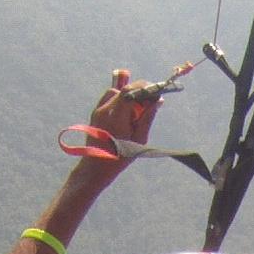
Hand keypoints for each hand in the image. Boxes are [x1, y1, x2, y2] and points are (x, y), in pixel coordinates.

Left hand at [66, 67, 162, 189]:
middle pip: (124, 90)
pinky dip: (119, 101)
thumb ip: (148, 117)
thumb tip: (158, 100)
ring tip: (135, 113)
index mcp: (117, 117)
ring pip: (115, 92)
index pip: (130, 91)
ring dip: (128, 97)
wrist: (96, 167)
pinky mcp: (95, 112)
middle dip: (138, 93)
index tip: (155, 91)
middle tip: (149, 104)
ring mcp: (98, 110)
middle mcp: (105, 110)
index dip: (143, 87)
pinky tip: (125, 114)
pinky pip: (108, 99)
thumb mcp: (139, 138)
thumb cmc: (120, 157)